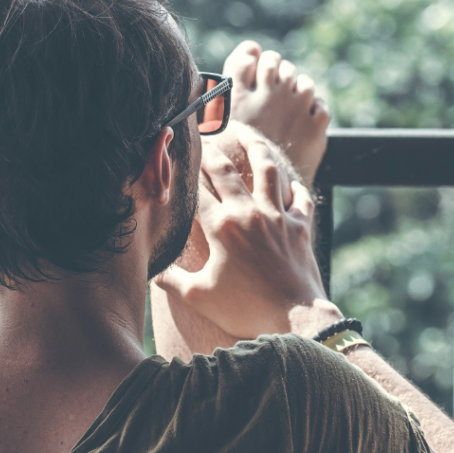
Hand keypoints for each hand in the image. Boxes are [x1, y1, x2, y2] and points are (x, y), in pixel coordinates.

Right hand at [154, 137, 340, 339]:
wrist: (294, 316)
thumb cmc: (244, 309)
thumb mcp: (198, 297)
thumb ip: (172, 279)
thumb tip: (153, 270)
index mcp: (221, 227)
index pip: (196, 190)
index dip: (183, 173)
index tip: (174, 159)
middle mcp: (249, 213)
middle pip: (226, 171)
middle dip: (210, 152)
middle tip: (202, 138)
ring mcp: (278, 216)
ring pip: (267, 170)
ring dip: (256, 149)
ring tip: (248, 135)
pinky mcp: (301, 226)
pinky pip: (301, 198)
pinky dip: (296, 188)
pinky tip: (291, 183)